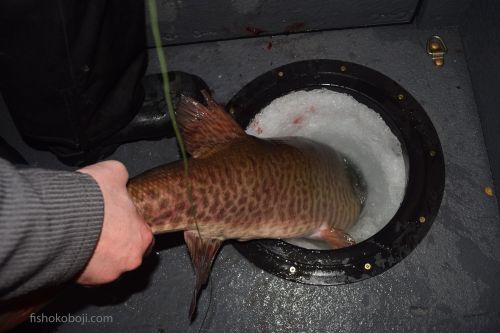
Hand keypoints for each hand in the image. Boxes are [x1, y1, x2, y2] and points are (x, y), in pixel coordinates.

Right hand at [76, 160, 153, 284]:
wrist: (58, 218)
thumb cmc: (90, 199)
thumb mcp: (113, 172)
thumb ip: (122, 178)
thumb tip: (120, 178)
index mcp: (142, 237)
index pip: (142, 234)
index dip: (128, 224)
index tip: (116, 219)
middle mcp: (130, 260)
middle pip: (124, 251)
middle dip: (112, 241)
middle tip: (97, 227)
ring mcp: (108, 275)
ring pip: (105, 264)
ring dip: (96, 253)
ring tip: (82, 236)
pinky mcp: (86, 283)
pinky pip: (85, 273)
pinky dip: (80, 262)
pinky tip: (73, 247)